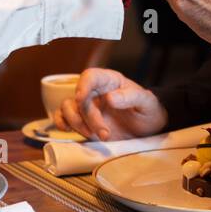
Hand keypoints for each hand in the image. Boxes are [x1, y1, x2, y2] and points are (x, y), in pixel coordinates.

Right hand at [52, 68, 167, 140]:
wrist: (147, 129)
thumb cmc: (148, 111)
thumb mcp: (147, 102)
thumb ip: (132, 97)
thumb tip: (110, 97)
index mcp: (109, 81)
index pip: (90, 76)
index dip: (83, 85)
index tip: (81, 98)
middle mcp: (94, 92)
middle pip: (79, 98)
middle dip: (89, 118)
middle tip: (105, 134)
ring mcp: (87, 107)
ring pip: (67, 108)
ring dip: (76, 123)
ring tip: (94, 136)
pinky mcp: (83, 122)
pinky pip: (63, 118)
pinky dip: (62, 124)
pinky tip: (71, 131)